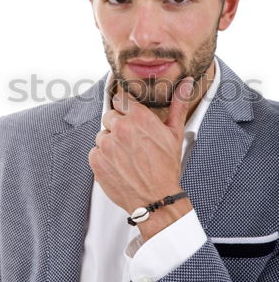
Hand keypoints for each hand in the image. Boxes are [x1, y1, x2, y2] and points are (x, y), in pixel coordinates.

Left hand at [88, 76, 193, 238]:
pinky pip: (95, 151)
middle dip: (118, 126)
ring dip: (110, 143)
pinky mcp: (96, 160)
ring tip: (126, 156)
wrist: (156, 199)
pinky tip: (118, 165)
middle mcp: (120, 127)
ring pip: (102, 135)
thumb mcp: (175, 133)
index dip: (125, 109)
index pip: (119, 99)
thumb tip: (186, 83)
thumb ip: (178, 104)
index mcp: (138, 117)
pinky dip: (103, 158)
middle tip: (131, 142)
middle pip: (109, 116)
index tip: (130, 118)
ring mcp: (106, 145)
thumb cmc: (167, 167)